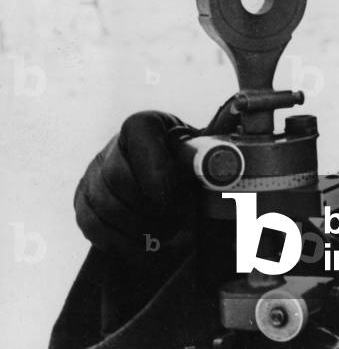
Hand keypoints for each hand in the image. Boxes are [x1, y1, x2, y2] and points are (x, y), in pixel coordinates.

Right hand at [74, 110, 198, 260]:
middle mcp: (113, 144)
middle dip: (148, 208)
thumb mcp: (198, 156)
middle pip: (118, 178)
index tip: (171, 198)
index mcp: (145, 125)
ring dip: (137, 229)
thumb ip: (204, 157)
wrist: (168, 181)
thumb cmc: (187, 167)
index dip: (155, 170)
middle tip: (175, 223)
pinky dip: (119, 242)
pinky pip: (91, 224)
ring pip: (104, 205)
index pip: (141, 133)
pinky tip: (142, 247)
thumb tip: (221, 166)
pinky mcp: (83, 199)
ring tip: (164, 236)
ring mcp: (94, 172)